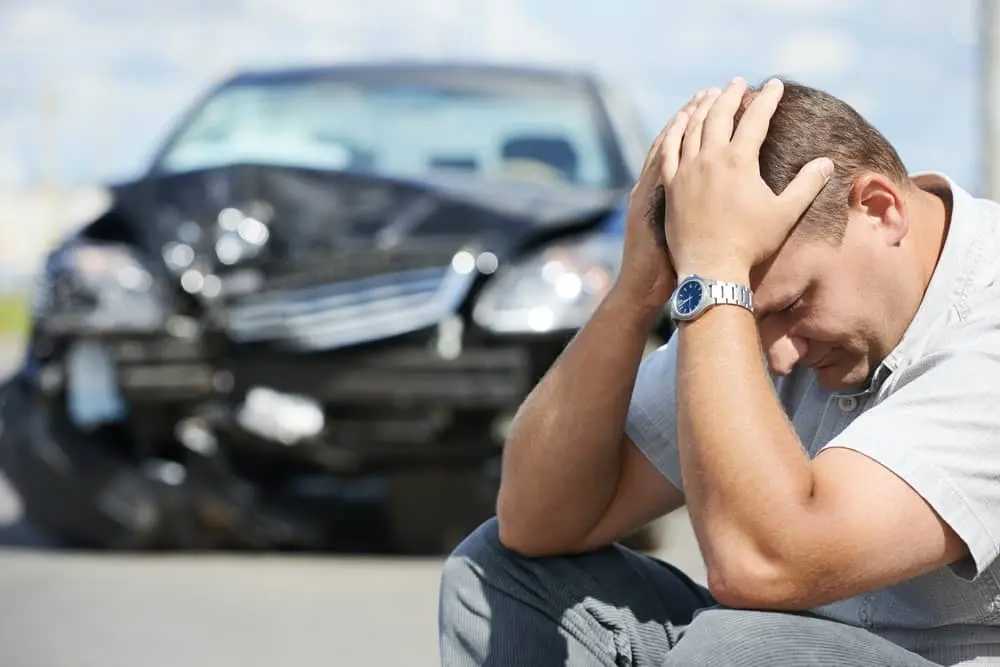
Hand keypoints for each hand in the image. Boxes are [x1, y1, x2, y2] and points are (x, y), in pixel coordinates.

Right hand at [614, 91, 706, 309]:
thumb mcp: (677, 231)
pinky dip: (669, 145)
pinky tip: (684, 127)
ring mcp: (650, 193)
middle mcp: (656, 186)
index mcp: (663, 190)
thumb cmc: (665, 268)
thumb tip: (722, 197)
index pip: (682, 148)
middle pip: (678, 139)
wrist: (643, 288)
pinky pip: (658, 166)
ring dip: (685, 120)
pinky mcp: (649, 205)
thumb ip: (694, 209)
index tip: (716, 102)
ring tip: (704, 97)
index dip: (698, 124)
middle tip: (715, 88)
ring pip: (667, 147)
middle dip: (696, 112)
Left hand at [659, 77, 833, 282]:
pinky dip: (676, 129)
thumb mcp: (785, 214)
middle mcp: (709, 159)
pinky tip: (680, 120)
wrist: (710, 269)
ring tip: (710, 94)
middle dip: (731, 94)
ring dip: (702, 106)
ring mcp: (686, 170)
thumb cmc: (751, 244)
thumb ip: (807, 185)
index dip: (767, 99)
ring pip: (692, 127)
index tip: (774, 85)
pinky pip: (669, 148)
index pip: (756, 118)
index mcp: (739, 161)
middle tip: (738, 82)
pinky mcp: (670, 184)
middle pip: (719, 114)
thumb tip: (826, 163)